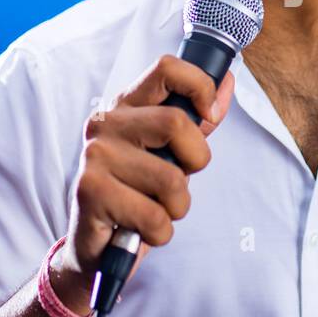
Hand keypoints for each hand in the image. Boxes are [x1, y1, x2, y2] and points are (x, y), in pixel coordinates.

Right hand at [49, 55, 235, 312]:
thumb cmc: (138, 194)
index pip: (166, 68)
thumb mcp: (171, 154)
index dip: (200, 86)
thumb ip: (197, 120)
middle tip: (177, 182)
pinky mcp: (90, 191)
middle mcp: (105, 123)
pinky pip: (155, 216)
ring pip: (171, 178)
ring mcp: (94, 155)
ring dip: (176, 207)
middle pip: (176, 123)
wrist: (96, 248)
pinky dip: (160, 232)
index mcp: (125, 106)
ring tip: (153, 209)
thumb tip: (227, 80)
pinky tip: (140, 230)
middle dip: (195, 162)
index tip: (209, 116)